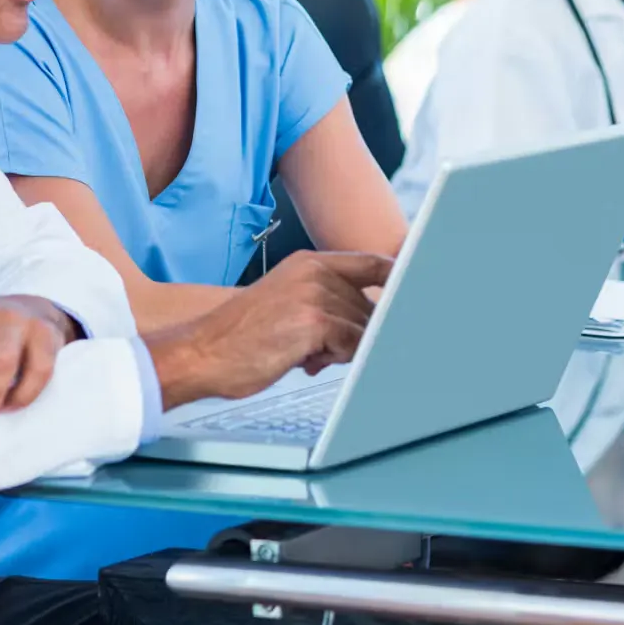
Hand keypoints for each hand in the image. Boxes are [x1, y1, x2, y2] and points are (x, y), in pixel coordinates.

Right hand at [143, 251, 393, 409]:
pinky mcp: (314, 321)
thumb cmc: (241, 337)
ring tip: (306, 355)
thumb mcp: (286, 305)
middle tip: (320, 351)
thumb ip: (324, 306)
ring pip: (363, 328)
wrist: (204, 351)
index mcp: (309, 264)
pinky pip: (351, 345)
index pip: (373, 264)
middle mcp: (315, 272)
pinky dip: (336, 360)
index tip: (420, 296)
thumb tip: (364, 328)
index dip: (398, 281)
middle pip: (371, 306)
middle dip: (357, 334)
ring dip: (344, 351)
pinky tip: (305, 361)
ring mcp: (316, 294)